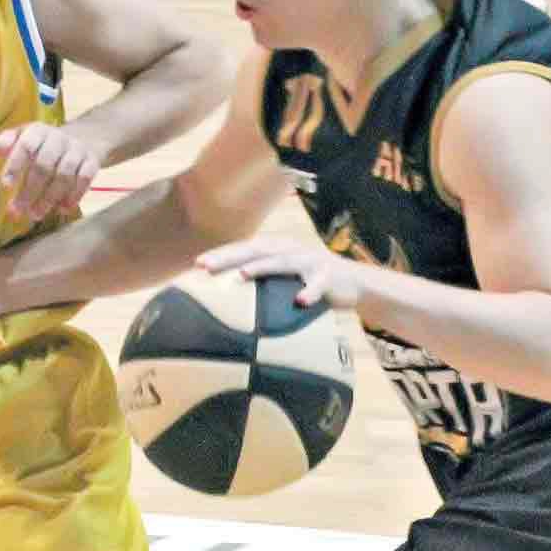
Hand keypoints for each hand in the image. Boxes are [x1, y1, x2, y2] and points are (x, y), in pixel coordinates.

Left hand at [0, 122, 104, 222]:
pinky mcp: (92, 161)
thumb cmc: (43, 143)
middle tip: (17, 212)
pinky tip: (62, 209)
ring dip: (49, 198)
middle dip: (29, 191)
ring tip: (36, 215)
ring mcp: (77, 150)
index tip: (4, 186)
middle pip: (43, 166)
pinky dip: (73, 196)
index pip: (25, 147)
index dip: (15, 166)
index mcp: (37, 132)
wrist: (86, 135)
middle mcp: (58, 138)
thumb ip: (3, 145)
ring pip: (64, 175)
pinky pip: (84, 180)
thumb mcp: (23, 139)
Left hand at [195, 237, 370, 310]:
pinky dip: (309, 292)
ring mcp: (309, 261)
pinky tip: (299, 301)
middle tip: (206, 267)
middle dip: (230, 257)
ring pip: (282, 262)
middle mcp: (289, 250)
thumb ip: (261, 281)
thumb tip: (226, 298)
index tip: (196, 264)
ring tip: (242, 275)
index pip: (243, 248)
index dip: (221, 254)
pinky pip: (317, 286)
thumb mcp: (283, 276)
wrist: (353, 282)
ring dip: (262, 267)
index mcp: (276, 248)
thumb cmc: (308, 281)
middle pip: (255, 250)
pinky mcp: (328, 277)